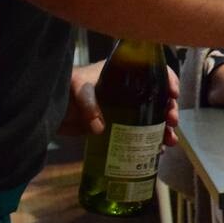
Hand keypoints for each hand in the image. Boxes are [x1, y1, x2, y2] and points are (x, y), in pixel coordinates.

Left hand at [58, 61, 179, 147]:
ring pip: (153, 118)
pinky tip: (157, 151)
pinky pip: (139, 133)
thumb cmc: (67, 88)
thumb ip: (89, 106)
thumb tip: (99, 128)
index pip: (154, 71)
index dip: (168, 80)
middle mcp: (130, 91)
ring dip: (164, 129)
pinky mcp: (118, 127)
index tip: (173, 94)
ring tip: (169, 140)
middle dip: (169, 109)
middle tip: (171, 121)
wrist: (49, 105)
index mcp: (125, 74)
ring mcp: (125, 110)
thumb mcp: (79, 90)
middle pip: (158, 98)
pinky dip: (150, 142)